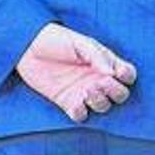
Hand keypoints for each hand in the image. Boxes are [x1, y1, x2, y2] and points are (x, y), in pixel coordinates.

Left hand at [17, 22, 137, 122]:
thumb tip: (112, 73)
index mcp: (104, 63)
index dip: (127, 77)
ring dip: (99, 101)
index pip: (127, 74)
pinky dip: (81, 112)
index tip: (118, 73)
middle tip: (101, 83)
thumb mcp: (80, 42)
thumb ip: (98, 56)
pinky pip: (81, 115)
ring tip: (86, 90)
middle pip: (120, 94)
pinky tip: (75, 103)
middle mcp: (97, 79)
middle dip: (115, 92)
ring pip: (103, 106)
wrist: (27, 47)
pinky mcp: (67, 102)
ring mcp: (83, 92)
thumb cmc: (56, 39)